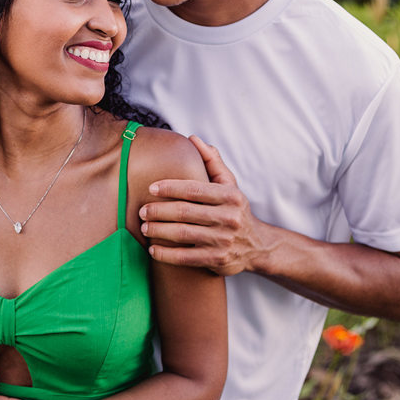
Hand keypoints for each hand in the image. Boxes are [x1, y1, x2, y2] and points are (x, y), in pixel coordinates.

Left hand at [139, 135, 261, 275]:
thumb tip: (193, 139)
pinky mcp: (217, 260)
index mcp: (230, 197)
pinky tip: (153, 250)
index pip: (194, 189)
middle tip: (142, 211)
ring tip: (144, 227)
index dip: (170, 188)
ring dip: (158, 231)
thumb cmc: (235, 210)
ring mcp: (223, 240)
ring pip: (182, 234)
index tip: (151, 188)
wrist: (257, 247)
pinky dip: (166, 254)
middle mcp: (228, 218)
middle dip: (159, 210)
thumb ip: (212, 162)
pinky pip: (185, 258)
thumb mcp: (229, 185)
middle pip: (185, 212)